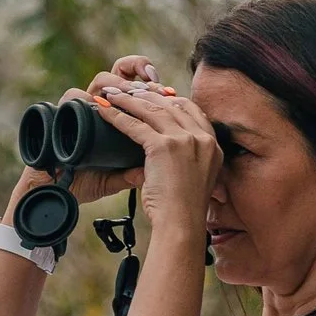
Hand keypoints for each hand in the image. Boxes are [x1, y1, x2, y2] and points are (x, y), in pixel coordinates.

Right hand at [2, 58, 159, 212]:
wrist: (55, 193)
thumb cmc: (85, 182)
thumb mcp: (117, 178)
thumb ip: (135, 173)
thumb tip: (153, 171)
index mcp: (120, 117)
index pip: (140, 90)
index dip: (156, 87)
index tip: (171, 91)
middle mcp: (102, 106)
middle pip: (122, 73)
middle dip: (140, 74)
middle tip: (155, 86)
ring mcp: (82, 107)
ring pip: (101, 80)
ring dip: (119, 82)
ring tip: (132, 94)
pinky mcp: (62, 113)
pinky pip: (73, 97)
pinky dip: (87, 98)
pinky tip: (100, 105)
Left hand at [88, 79, 220, 241]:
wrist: (182, 224)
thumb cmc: (184, 209)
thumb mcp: (195, 178)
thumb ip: (187, 160)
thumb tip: (165, 153)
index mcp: (213, 145)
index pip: (191, 110)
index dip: (170, 100)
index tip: (153, 97)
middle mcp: (202, 138)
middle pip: (171, 104)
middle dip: (147, 95)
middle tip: (127, 91)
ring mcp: (185, 140)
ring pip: (152, 110)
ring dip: (128, 100)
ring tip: (111, 95)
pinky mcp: (164, 146)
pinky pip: (136, 125)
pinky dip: (116, 116)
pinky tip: (103, 111)